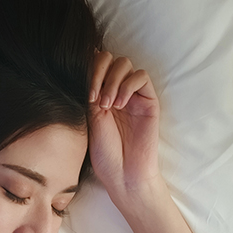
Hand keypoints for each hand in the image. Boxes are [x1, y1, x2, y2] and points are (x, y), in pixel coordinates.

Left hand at [88, 51, 161, 205]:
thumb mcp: (89, 117)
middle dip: (99, 72)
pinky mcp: (149, 101)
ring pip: (125, 63)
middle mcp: (117, 90)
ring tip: (107, 105)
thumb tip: (83, 61)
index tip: (82, 89)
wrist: (123, 174)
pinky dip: (128, 85)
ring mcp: (133, 95)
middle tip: (94, 97)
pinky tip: (120, 105)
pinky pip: (141, 77)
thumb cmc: (104, 153)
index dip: (88, 67)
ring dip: (112, 80)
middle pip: (110, 58)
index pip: (96, 63)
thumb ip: (89, 90)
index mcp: (100, 93)